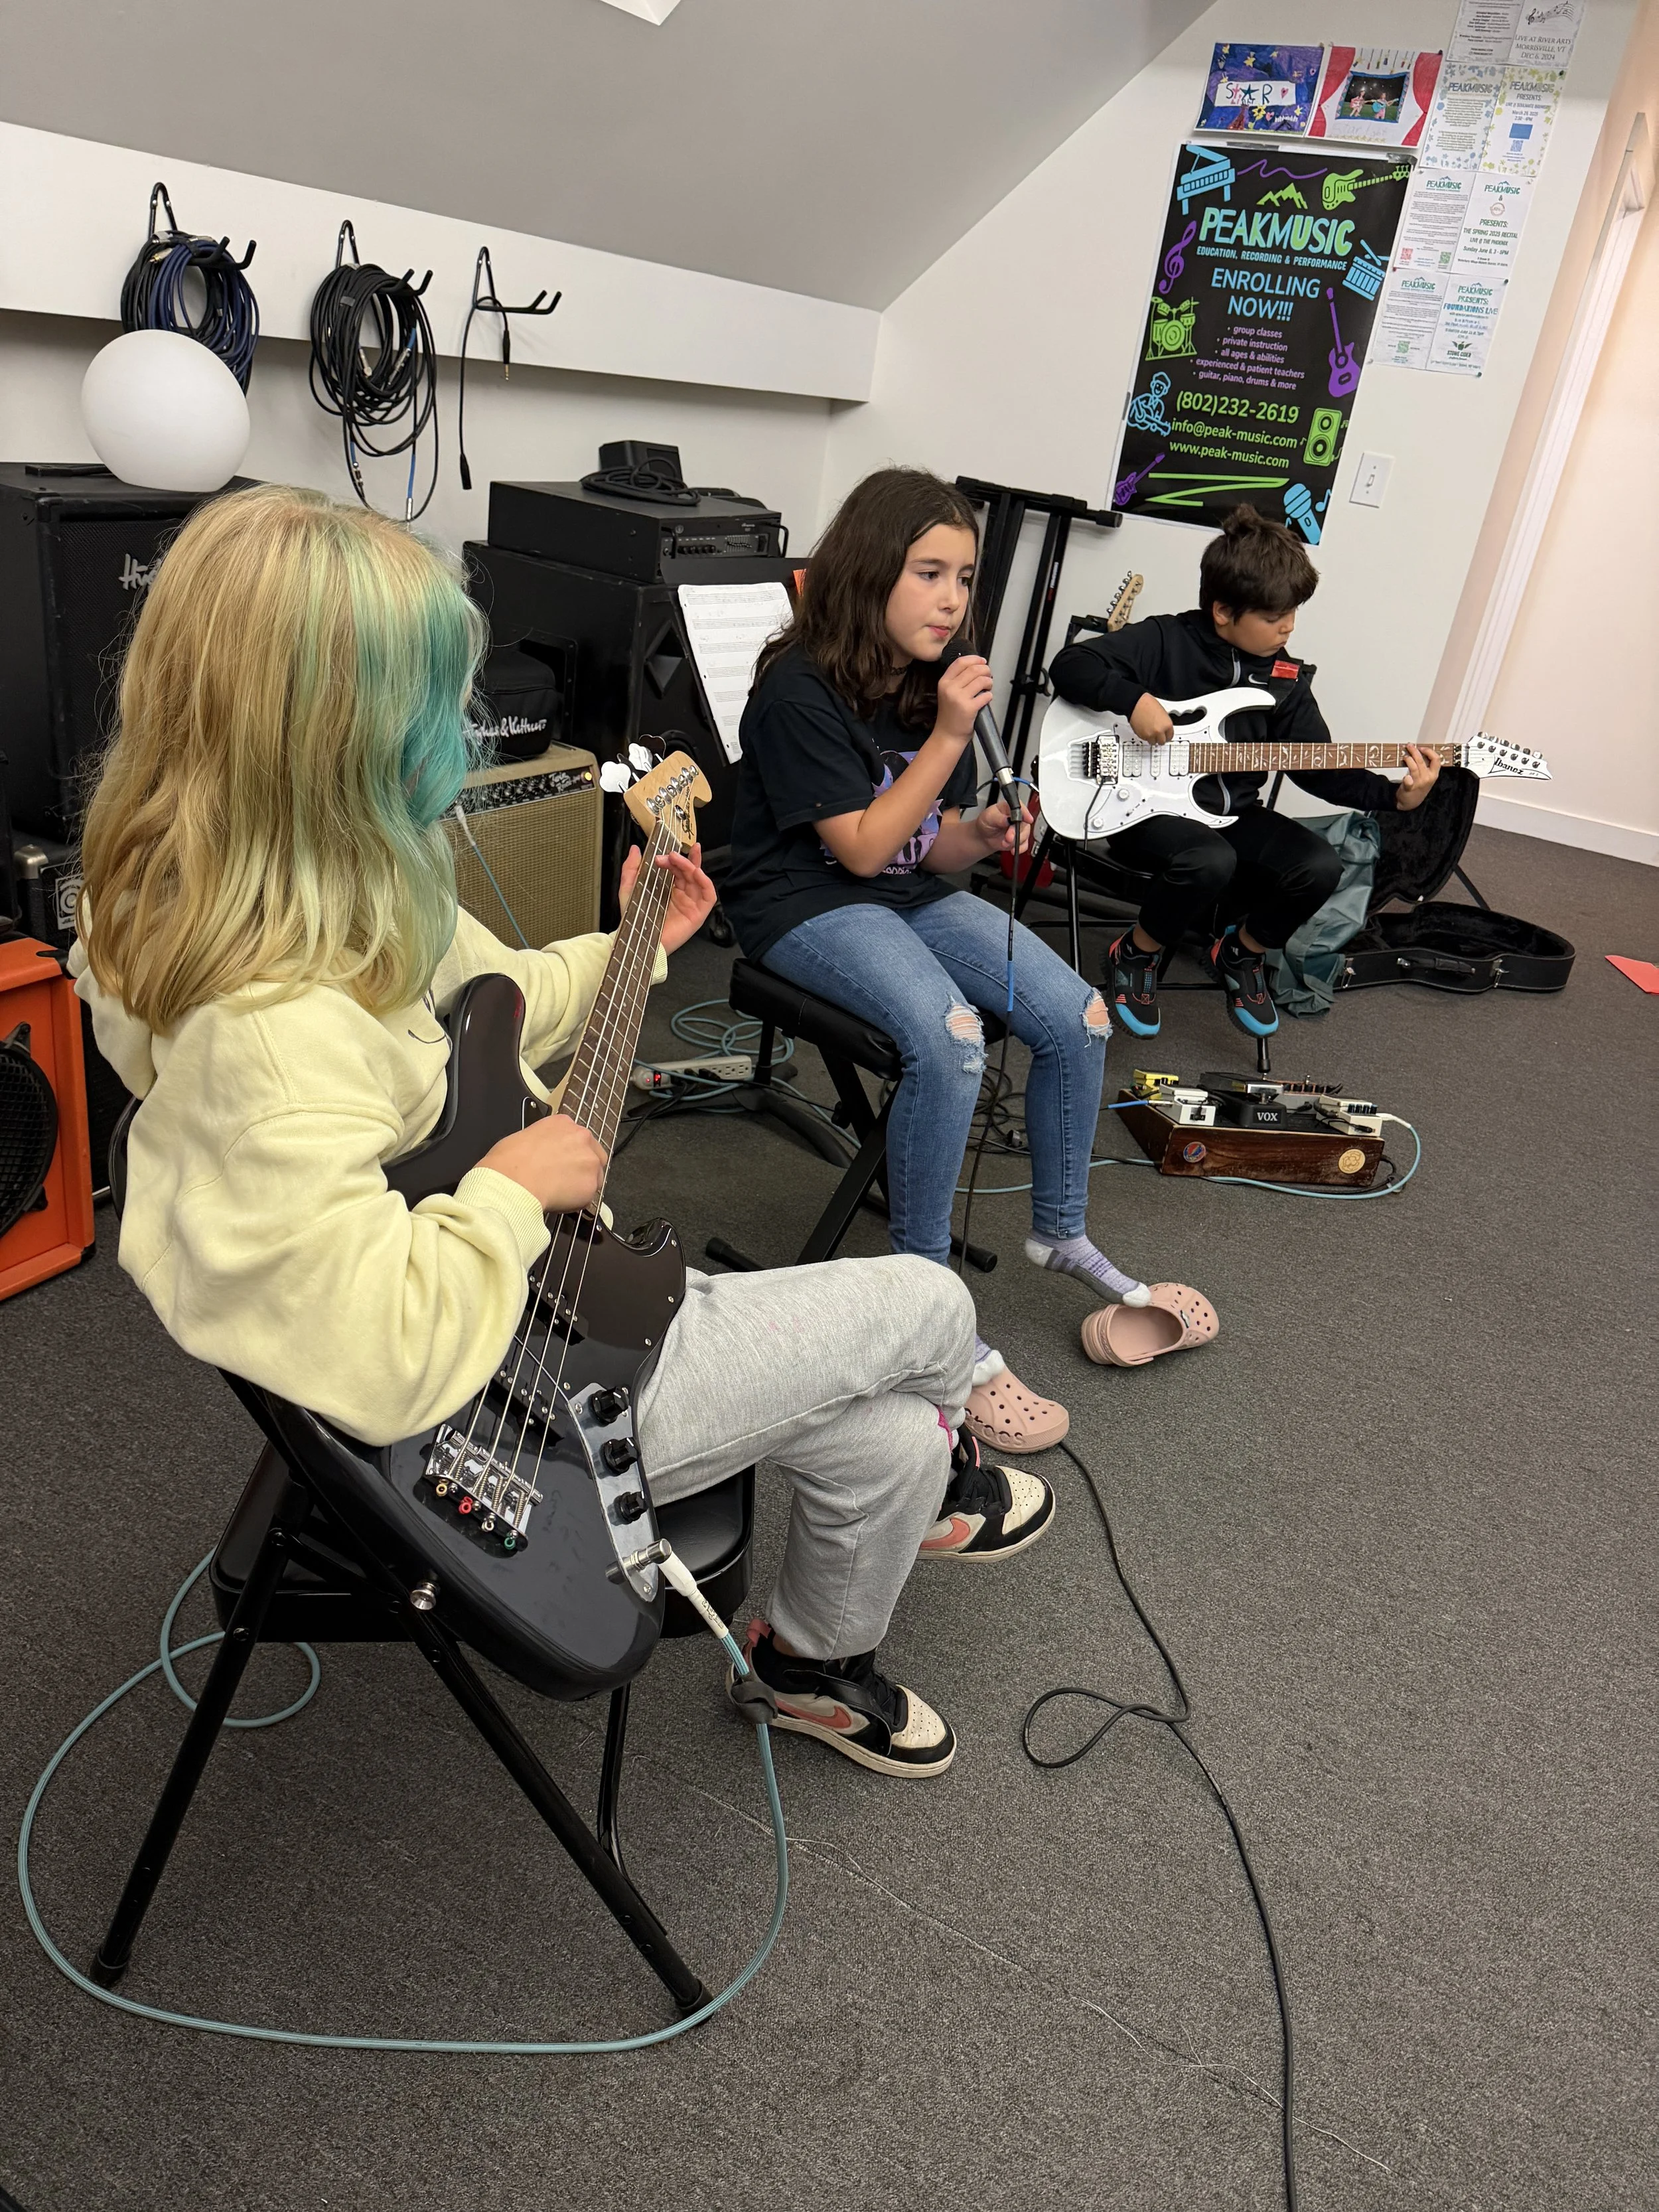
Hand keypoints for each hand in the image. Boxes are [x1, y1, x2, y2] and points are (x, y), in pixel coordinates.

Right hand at [479, 1111, 607, 1214]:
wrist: (511, 1182)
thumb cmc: (508, 1162)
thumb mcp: (524, 1137)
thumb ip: (544, 1142)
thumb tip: (543, 1154)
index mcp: (563, 1123)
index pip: (577, 1137)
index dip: (570, 1153)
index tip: (562, 1162)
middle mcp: (581, 1137)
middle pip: (594, 1154)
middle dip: (584, 1167)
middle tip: (566, 1179)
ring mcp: (589, 1160)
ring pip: (595, 1176)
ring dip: (582, 1184)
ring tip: (559, 1192)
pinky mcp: (591, 1183)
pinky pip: (588, 1195)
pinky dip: (577, 1201)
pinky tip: (559, 1200)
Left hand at [619, 840, 716, 952]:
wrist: (638, 940)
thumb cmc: (635, 920)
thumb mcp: (629, 889)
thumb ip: (631, 869)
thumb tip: (635, 849)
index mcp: (669, 889)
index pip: (679, 869)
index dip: (678, 857)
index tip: (668, 850)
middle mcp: (682, 895)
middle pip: (689, 872)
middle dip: (680, 860)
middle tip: (669, 855)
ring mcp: (691, 904)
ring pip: (699, 879)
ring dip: (691, 866)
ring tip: (678, 859)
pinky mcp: (698, 914)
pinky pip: (709, 896)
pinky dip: (706, 882)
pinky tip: (697, 873)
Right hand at [933, 652, 993, 744]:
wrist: (947, 736)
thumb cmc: (950, 716)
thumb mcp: (947, 694)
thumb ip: (958, 680)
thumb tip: (977, 668)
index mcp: (944, 682)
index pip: (960, 662)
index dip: (974, 659)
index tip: (982, 661)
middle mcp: (950, 688)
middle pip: (973, 669)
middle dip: (985, 670)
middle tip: (988, 676)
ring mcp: (959, 698)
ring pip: (981, 680)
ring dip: (989, 682)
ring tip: (988, 687)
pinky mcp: (969, 708)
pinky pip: (986, 695)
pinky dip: (989, 696)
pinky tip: (986, 698)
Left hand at [971, 794, 1038, 853]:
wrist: (984, 836)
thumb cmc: (986, 822)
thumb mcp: (989, 817)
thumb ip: (998, 818)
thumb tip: (1007, 819)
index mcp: (1010, 807)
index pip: (1021, 808)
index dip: (1025, 814)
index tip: (1027, 819)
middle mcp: (1017, 817)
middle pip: (1024, 823)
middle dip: (1016, 832)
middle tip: (1008, 837)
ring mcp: (1019, 828)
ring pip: (1025, 835)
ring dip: (1015, 841)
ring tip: (1005, 842)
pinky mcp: (1020, 839)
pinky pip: (1024, 844)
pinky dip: (1019, 848)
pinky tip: (1012, 848)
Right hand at [1130, 692, 1174, 744]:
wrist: (1137, 704)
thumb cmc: (1148, 705)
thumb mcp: (1163, 713)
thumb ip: (1165, 723)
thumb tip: (1165, 729)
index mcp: (1167, 725)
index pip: (1170, 737)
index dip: (1167, 736)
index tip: (1165, 735)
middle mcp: (1160, 731)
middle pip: (1162, 742)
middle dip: (1160, 738)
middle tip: (1157, 735)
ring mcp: (1150, 735)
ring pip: (1153, 742)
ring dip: (1152, 738)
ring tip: (1150, 732)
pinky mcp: (1142, 736)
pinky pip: (1145, 739)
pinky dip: (1145, 736)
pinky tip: (1145, 729)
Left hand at [1396, 744, 1440, 811]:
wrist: (1411, 803)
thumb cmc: (1419, 787)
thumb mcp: (1428, 777)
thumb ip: (1426, 766)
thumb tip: (1420, 752)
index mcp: (1434, 774)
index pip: (1436, 760)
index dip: (1429, 751)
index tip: (1421, 748)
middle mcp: (1428, 778)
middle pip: (1422, 761)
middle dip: (1415, 751)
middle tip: (1409, 746)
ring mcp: (1419, 783)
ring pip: (1414, 768)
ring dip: (1409, 759)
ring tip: (1405, 756)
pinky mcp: (1410, 788)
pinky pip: (1409, 782)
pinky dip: (1407, 779)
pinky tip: (1406, 777)